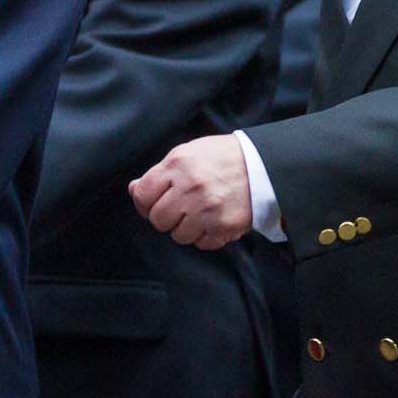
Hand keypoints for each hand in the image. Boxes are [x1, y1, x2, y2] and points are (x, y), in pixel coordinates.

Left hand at [129, 135, 253, 249]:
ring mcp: (208, 210)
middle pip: (158, 219)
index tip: (150, 204)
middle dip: (163, 218)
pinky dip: (204, 237)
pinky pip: (202, 243)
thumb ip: (159, 172)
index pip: (143, 195)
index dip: (143, 203)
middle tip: (175, 211)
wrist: (263, 166)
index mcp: (177, 166)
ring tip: (195, 216)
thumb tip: (134, 189)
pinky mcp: (225, 226)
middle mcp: (190, 189)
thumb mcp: (186, 153)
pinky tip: (210, 223)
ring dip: (184, 229)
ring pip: (178, 235)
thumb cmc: (221, 157)